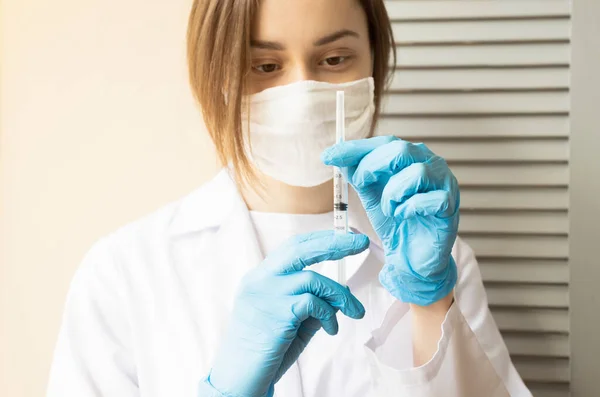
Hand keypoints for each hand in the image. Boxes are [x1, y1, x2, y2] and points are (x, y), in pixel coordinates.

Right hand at [206, 230, 368, 396]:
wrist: (238, 377)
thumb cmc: (265, 350)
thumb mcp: (291, 320)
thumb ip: (312, 303)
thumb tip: (342, 291)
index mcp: (260, 277)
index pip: (292, 247)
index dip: (320, 239)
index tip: (345, 238)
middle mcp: (260, 279)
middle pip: (300, 248)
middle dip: (334, 242)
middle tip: (362, 242)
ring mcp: (266, 294)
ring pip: (313, 279)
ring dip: (341, 295)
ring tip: (355, 311)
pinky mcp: (277, 313)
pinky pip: (314, 304)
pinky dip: (330, 315)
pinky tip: (331, 329)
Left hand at [322, 136, 458, 305]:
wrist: (411, 258)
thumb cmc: (396, 221)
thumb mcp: (370, 194)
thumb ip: (357, 173)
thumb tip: (335, 154)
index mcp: (411, 157)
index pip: (384, 142)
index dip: (356, 148)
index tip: (329, 156)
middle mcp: (430, 163)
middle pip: (401, 149)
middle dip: (373, 166)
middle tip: (360, 183)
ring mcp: (444, 183)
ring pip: (417, 172)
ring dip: (393, 192)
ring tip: (389, 208)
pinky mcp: (450, 206)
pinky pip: (431, 199)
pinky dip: (410, 208)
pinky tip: (404, 216)